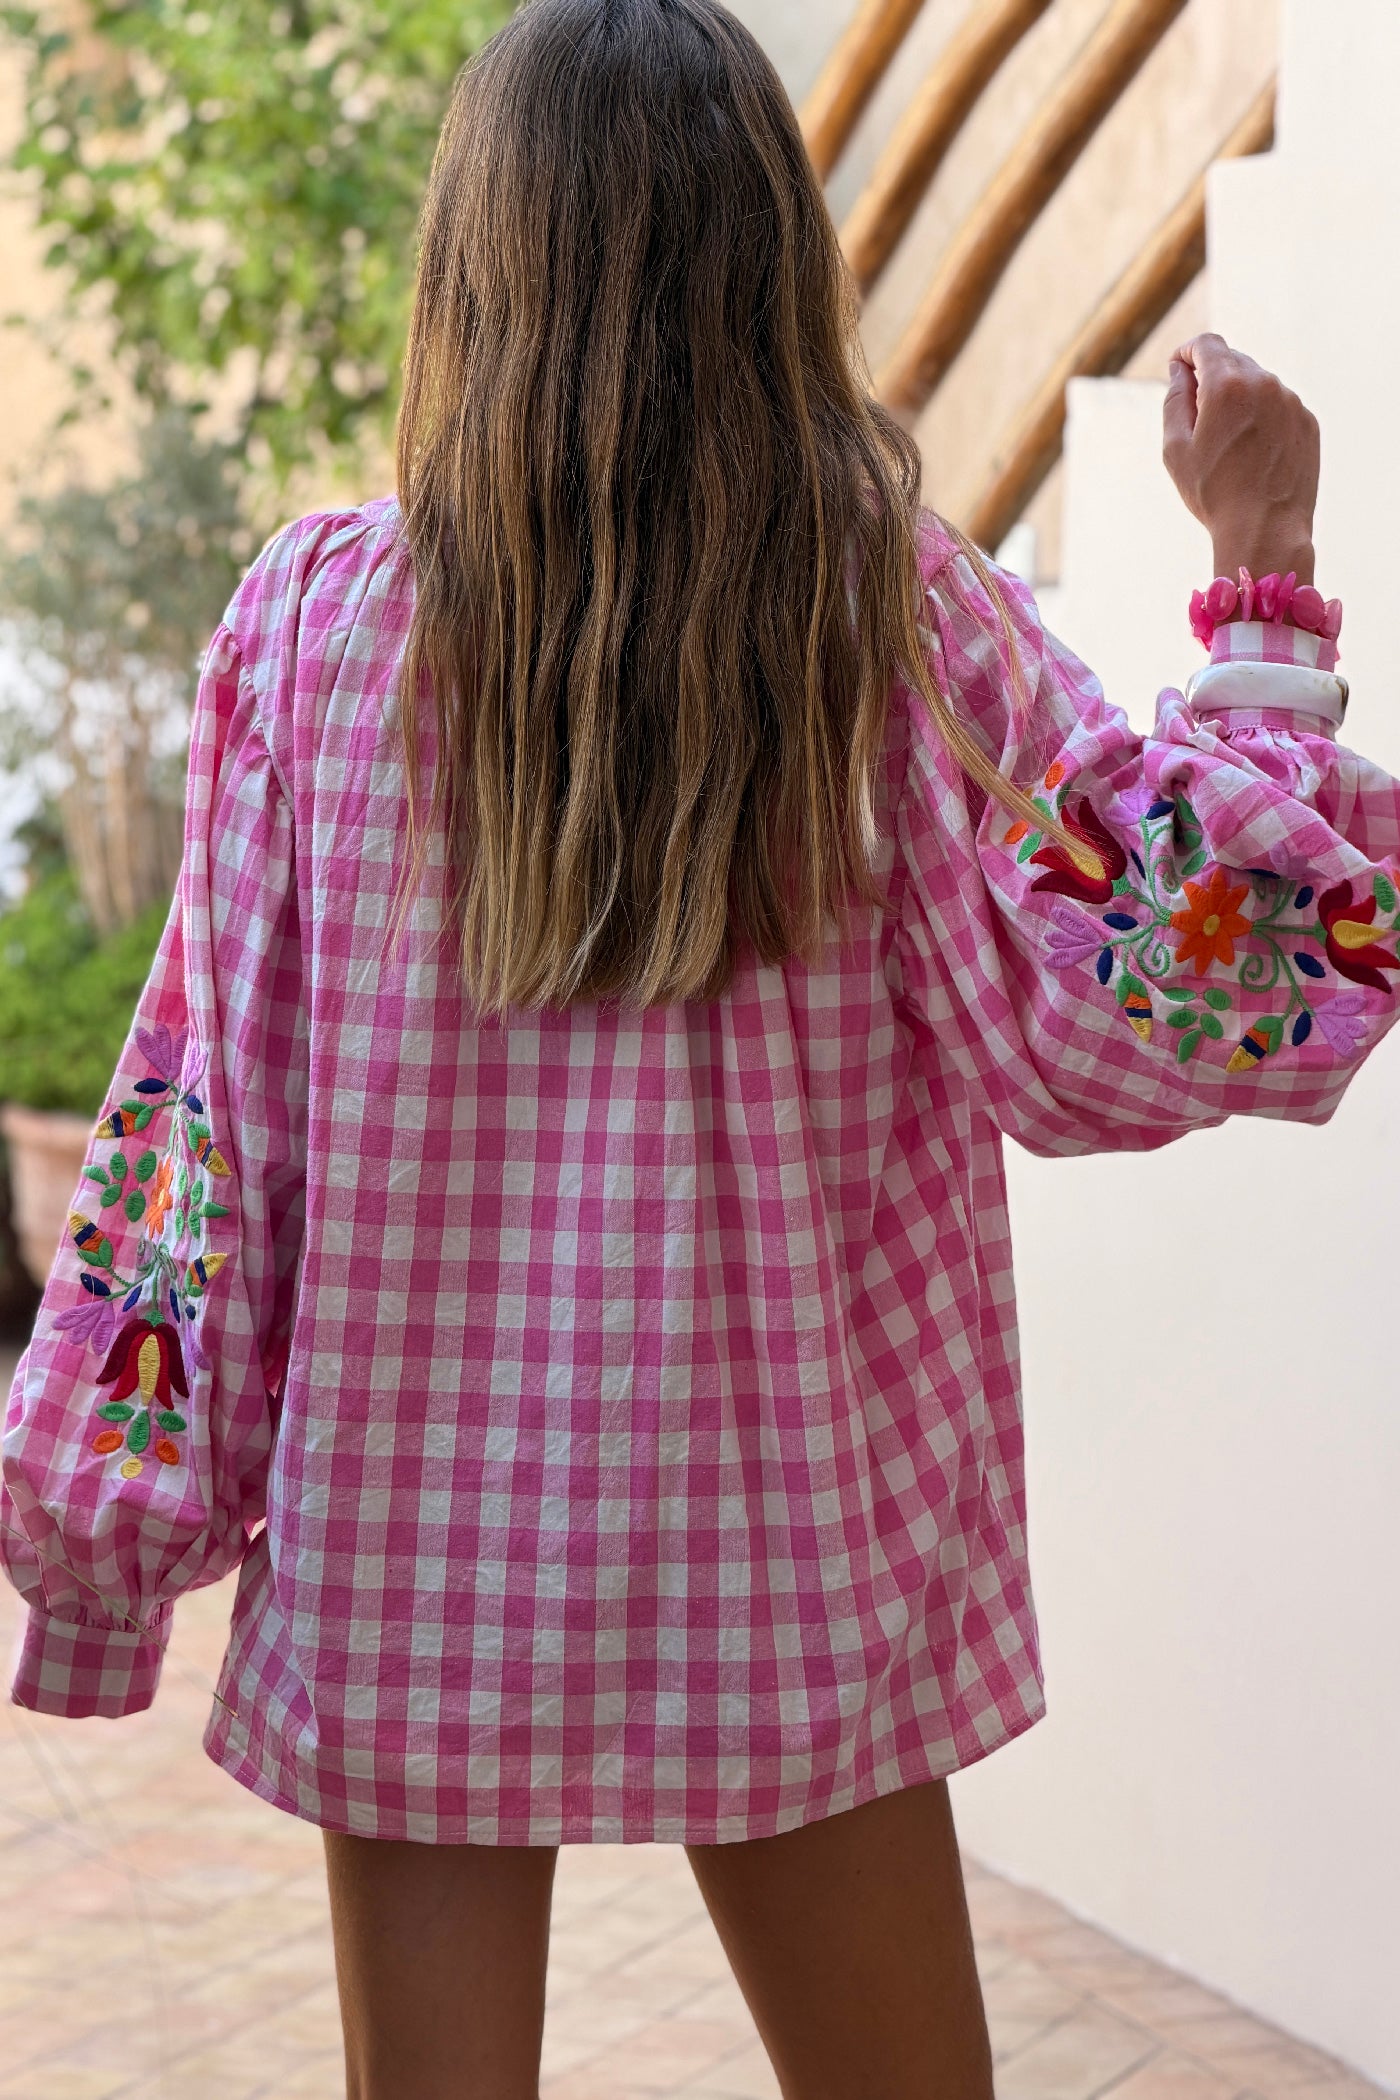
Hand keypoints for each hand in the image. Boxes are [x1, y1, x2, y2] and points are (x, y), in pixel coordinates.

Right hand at [1163, 333, 1318, 586]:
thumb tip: (1179, 371)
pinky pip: (1280, 406)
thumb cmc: (1214, 494)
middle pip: (1232, 361)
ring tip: (1229, 446)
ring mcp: (1291, 401)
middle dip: (1212, 379)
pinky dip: (1263, 418)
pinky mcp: (1307, 421)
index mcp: (1226, 385)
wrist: (1265, 530)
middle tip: (1199, 418)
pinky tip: (1253, 454)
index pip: (1206, 344)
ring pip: (1258, 384)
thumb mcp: (1176, 449)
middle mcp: (1264, 383)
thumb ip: (1174, 400)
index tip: (1179, 369)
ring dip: (1240, 400)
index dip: (1187, 353)